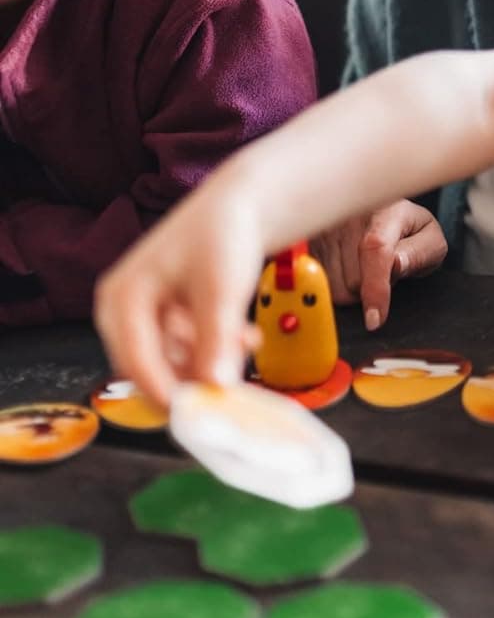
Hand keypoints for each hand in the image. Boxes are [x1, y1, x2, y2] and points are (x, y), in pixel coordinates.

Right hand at [94, 180, 264, 406]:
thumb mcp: (221, 289)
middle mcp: (123, 310)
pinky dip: (211, 349)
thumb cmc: (222, 235)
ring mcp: (143, 315)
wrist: (240, 205)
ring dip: (207, 362)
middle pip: (148, 367)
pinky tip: (243, 338)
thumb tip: (217, 385)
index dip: (165, 390)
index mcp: (122, 297)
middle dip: (191, 378)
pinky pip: (184, 350)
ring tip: (246, 344)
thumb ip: (217, 340)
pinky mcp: (165, 318)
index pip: (134, 359)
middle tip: (230, 388)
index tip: (197, 413)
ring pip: (171, 362)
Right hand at [312, 201, 447, 329]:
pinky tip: (345, 267)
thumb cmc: (408, 228)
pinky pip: (316, 282)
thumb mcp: (429, 239)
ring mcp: (326, 227)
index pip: (376, 250)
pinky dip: (334, 284)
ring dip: (351, 288)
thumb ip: (420, 253)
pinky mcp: (309, 241)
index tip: (375, 319)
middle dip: (371, 287)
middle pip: (354, 280)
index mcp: (385, 211)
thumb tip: (397, 265)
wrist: (379, 206)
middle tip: (383, 270)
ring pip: (333, 286)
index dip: (375, 288)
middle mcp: (350, 215)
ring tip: (364, 267)